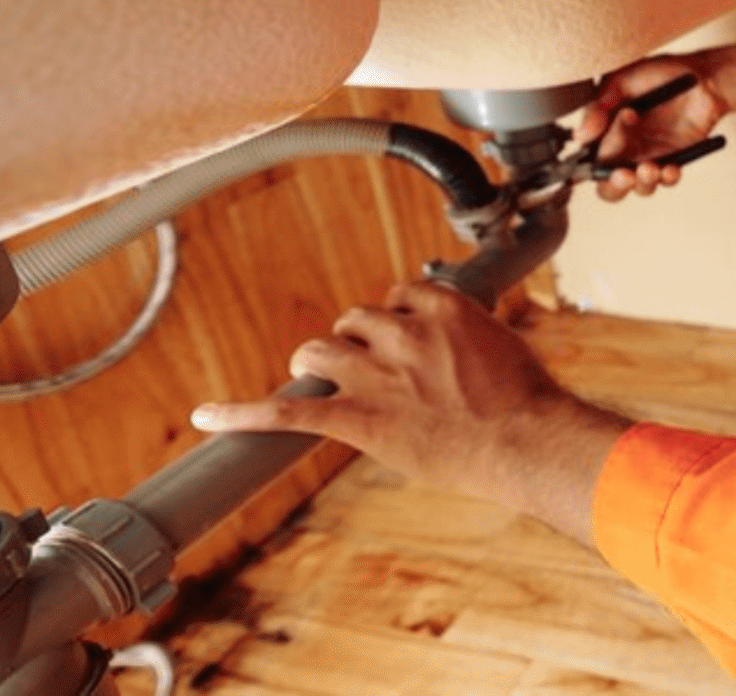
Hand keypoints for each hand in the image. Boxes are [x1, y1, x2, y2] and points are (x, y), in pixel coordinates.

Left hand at [190, 282, 628, 544]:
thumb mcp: (504, 347)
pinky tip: (207, 417)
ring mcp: (377, 375)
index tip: (402, 338)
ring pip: (319, 352)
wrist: (525, 441)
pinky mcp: (358, 419)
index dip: (396, 319)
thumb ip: (469, 336)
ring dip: (318, 363)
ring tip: (324, 380)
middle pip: (355, 319)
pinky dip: (242, 414)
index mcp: (442, 307)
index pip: (398, 294)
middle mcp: (403, 332)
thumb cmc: (528, 398)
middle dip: (356, 341)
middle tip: (371, 369)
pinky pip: (289, 414)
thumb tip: (463, 341)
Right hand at [575, 54, 729, 201]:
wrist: (699, 75)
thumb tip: (580, 136)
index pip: (590, 160)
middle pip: (610, 186)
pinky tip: (671, 167)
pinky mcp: (674, 159)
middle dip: (614, 186)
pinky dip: (668, 177)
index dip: (592, 163)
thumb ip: (598, 107)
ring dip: (643, 183)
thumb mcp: (620, 82)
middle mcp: (625, 150)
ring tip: (650, 167)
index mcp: (605, 133)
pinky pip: (667, 179)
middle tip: (623, 175)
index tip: (604, 148)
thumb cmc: (656, 74)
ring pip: (639, 187)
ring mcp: (649, 156)